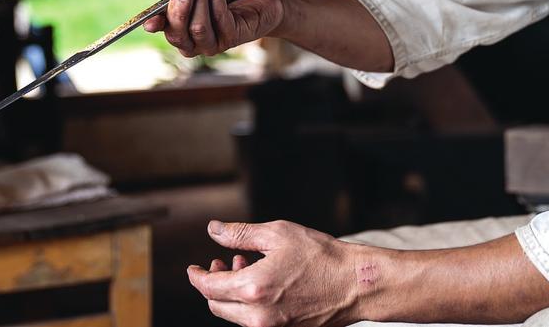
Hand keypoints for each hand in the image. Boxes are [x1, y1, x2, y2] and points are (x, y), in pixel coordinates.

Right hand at [143, 0, 284, 57]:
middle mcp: (193, 39)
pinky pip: (219, 19)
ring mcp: (211, 43)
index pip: (163, 27)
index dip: (155, 24)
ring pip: (197, 28)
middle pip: (176, 32)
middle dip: (179, 7)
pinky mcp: (231, 39)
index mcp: (180, 25)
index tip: (150, 20)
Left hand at [187, 220, 359, 326]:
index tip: (193, 269)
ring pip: (235, 315)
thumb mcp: (278, 234)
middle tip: (223, 263)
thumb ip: (240, 233)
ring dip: (232, 292)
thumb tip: (214, 230)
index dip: (196, 276)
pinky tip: (262, 281)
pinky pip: (254, 321)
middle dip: (213, 283)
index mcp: (253, 289)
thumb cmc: (322, 256)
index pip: (208, 287)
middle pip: (217, 305)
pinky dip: (249, 303)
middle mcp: (258, 316)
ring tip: (247, 266)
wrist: (355, 284)